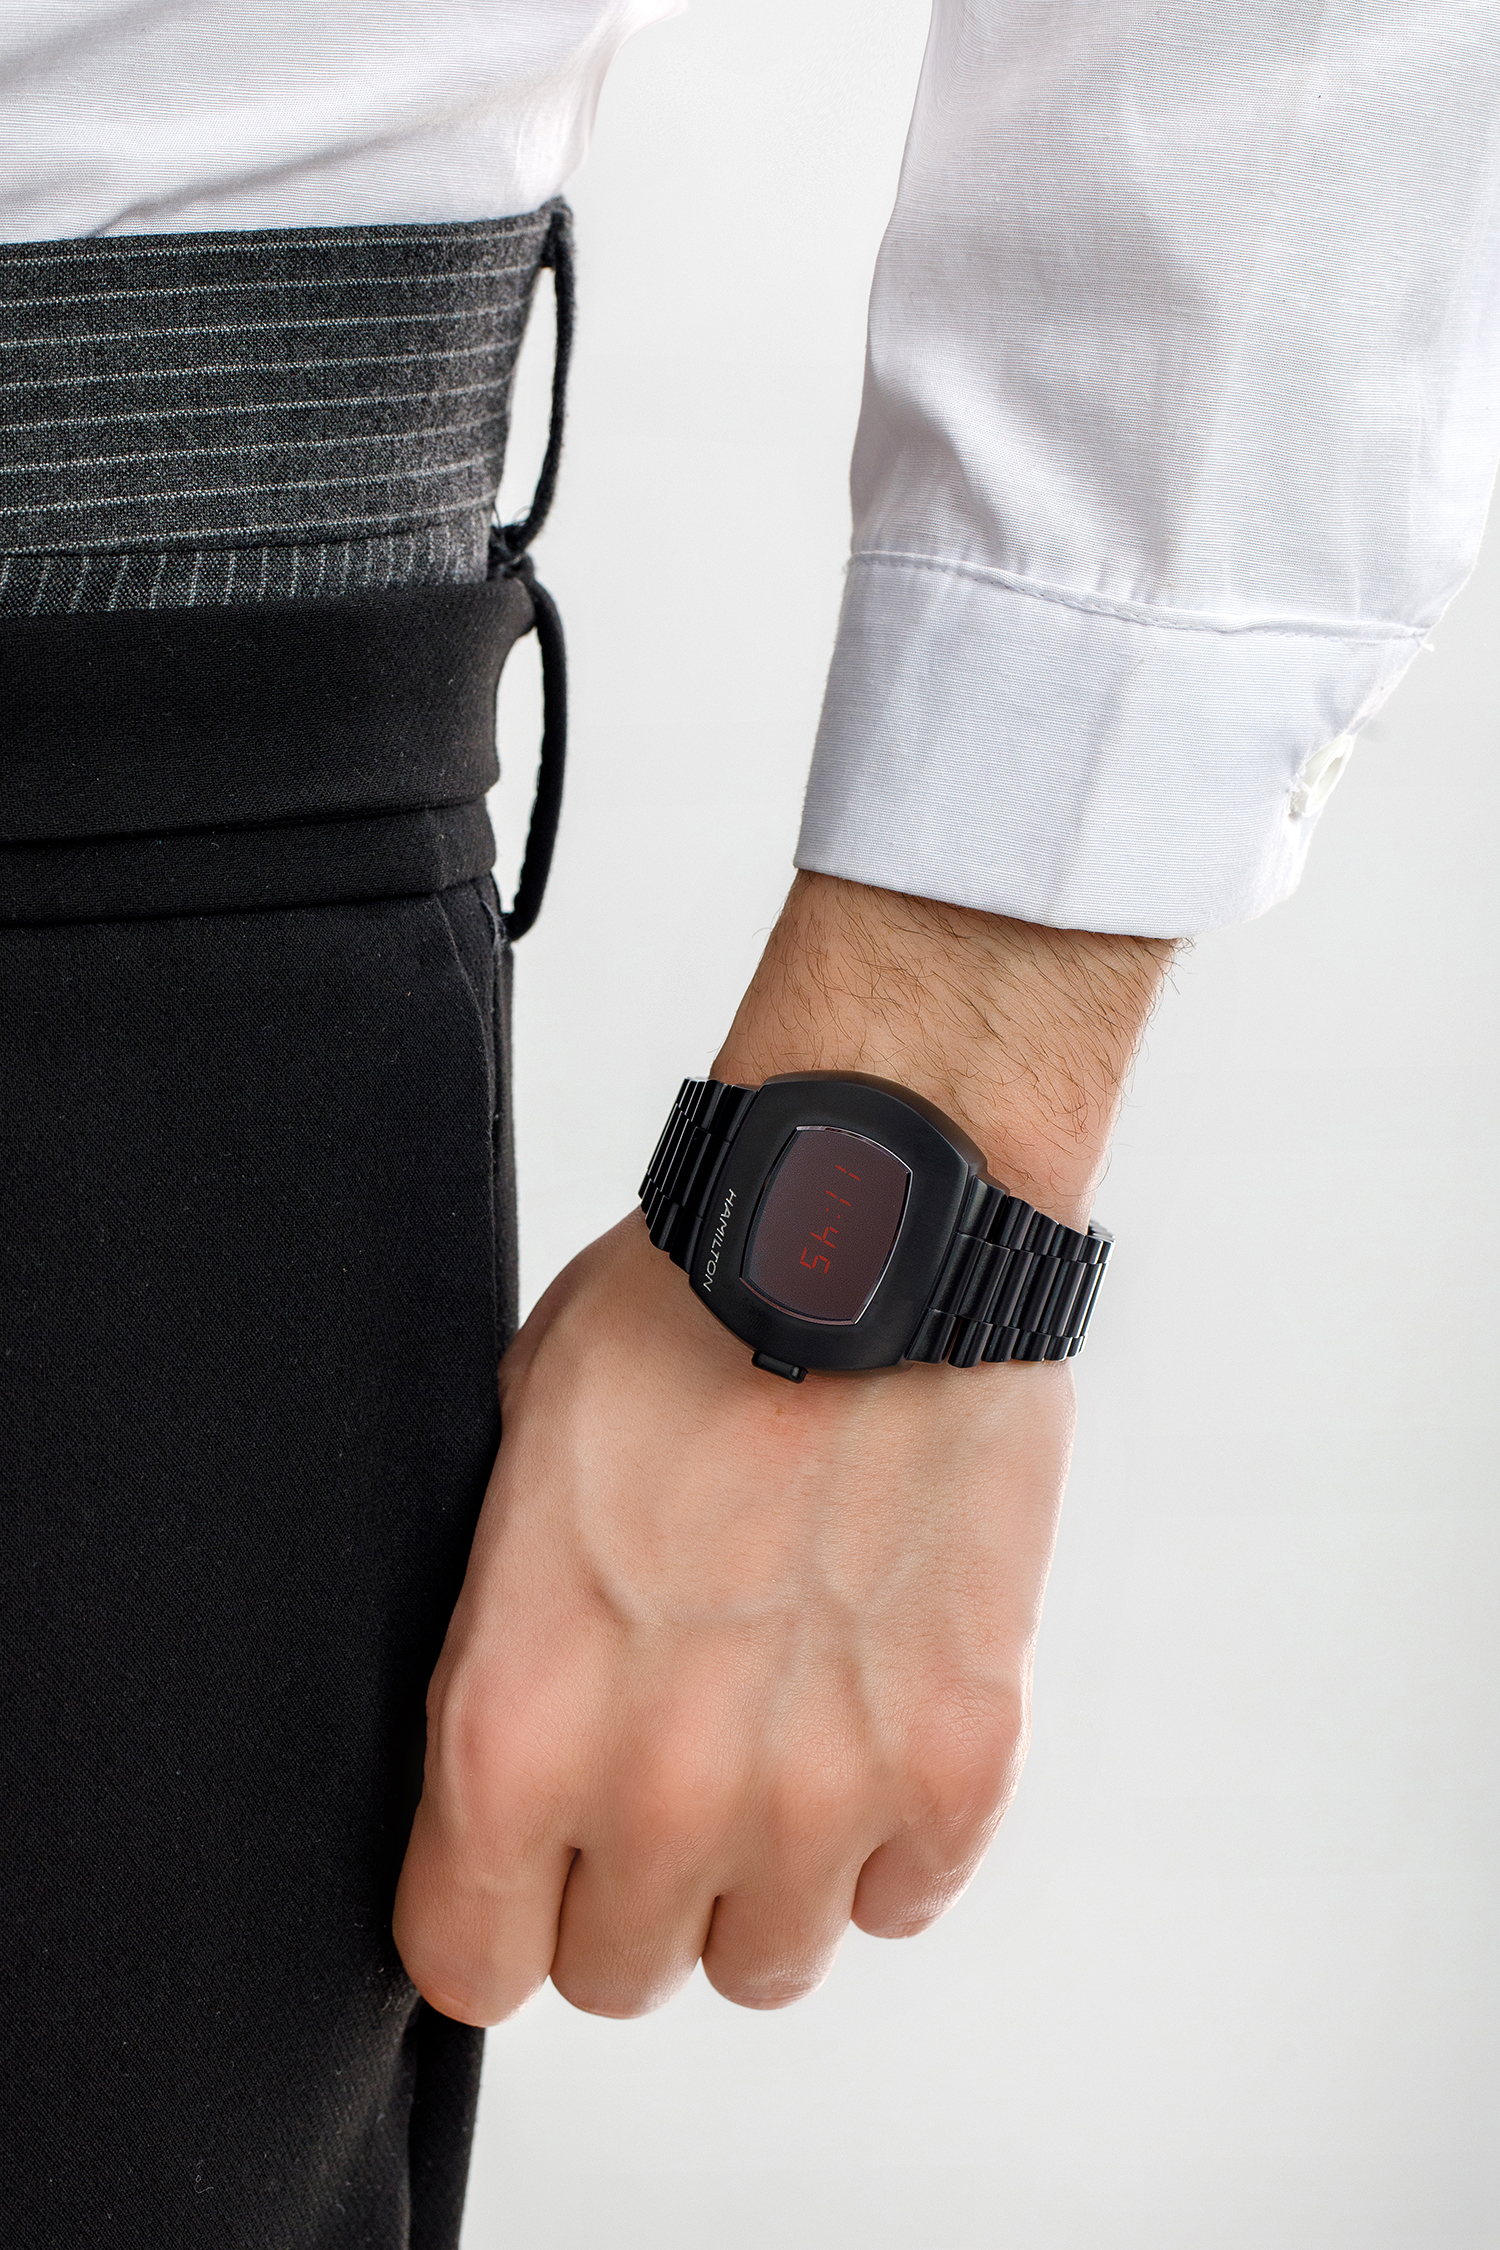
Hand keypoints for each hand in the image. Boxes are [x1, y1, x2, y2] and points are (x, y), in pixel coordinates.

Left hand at [393, 1211, 1072, 2020]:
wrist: (870, 1238)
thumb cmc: (680, 1319)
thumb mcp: (518, 1471)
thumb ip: (510, 1649)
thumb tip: (516, 1750)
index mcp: (516, 1725)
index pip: (469, 1965)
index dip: (492, 1911)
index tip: (525, 1862)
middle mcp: (666, 1794)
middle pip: (621, 1977)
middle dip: (627, 1889)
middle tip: (660, 1766)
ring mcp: (828, 1793)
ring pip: (769, 1964)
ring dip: (762, 1878)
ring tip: (775, 1742)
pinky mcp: (961, 1763)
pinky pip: (905, 1899)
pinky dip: (888, 1834)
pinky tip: (870, 1712)